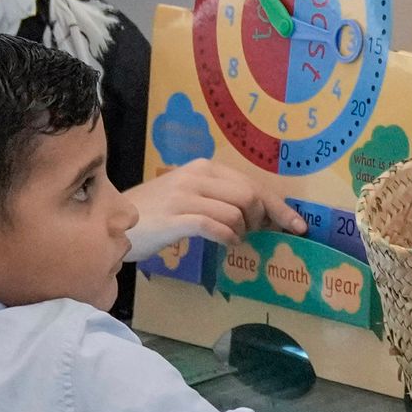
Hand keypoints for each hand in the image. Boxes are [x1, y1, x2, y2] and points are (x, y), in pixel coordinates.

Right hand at [142, 156, 302, 245]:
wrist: (113, 222)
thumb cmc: (156, 213)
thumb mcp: (191, 197)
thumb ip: (222, 200)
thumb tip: (262, 216)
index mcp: (204, 168)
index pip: (252, 184)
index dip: (279, 207)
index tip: (298, 225)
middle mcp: (196, 176)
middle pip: (250, 197)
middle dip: (262, 220)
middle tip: (255, 234)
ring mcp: (184, 196)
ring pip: (236, 212)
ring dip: (243, 231)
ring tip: (233, 239)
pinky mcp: (175, 218)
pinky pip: (215, 227)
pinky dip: (228, 238)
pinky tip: (225, 243)